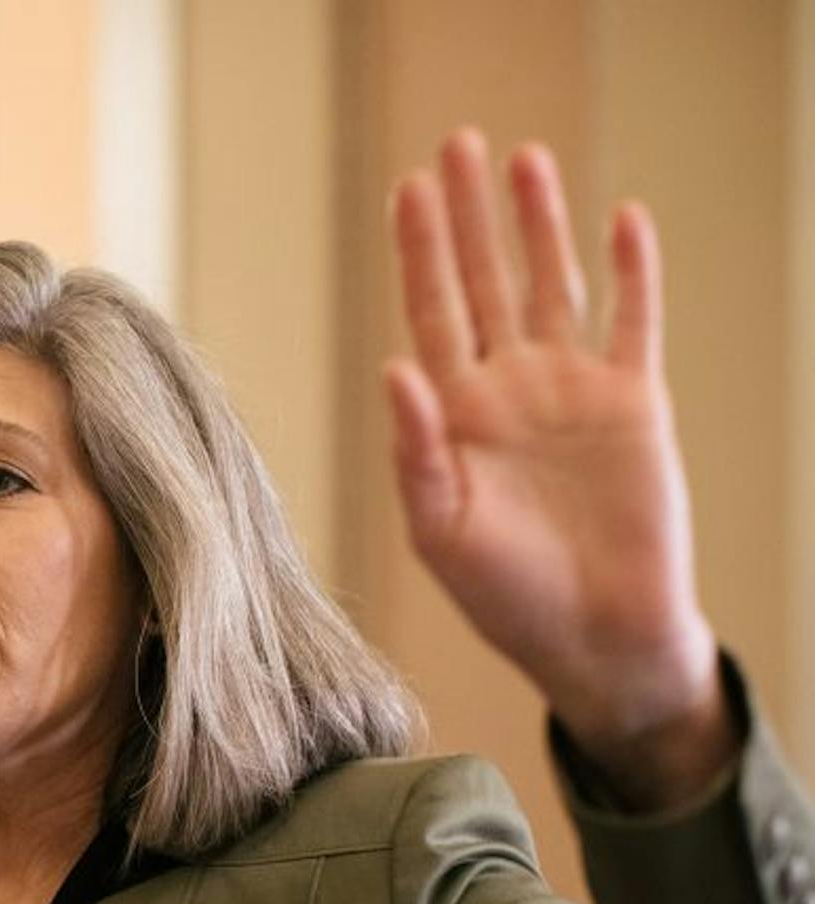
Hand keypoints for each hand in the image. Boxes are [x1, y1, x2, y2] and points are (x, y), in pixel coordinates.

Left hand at [386, 129, 734, 809]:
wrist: (594, 636)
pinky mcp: (633, 403)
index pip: (427, 313)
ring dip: (540, 224)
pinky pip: (633, 321)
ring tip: (524, 158)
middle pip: (483, 281)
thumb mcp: (440, 529)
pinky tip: (622, 217)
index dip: (419, 251)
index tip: (407, 190)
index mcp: (449, 416)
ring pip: (553, 285)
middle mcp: (506, 390)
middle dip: (469, 216)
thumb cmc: (504, 595)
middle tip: (454, 144)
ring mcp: (570, 390)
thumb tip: (393, 365)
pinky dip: (632, 270)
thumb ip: (416, 450)